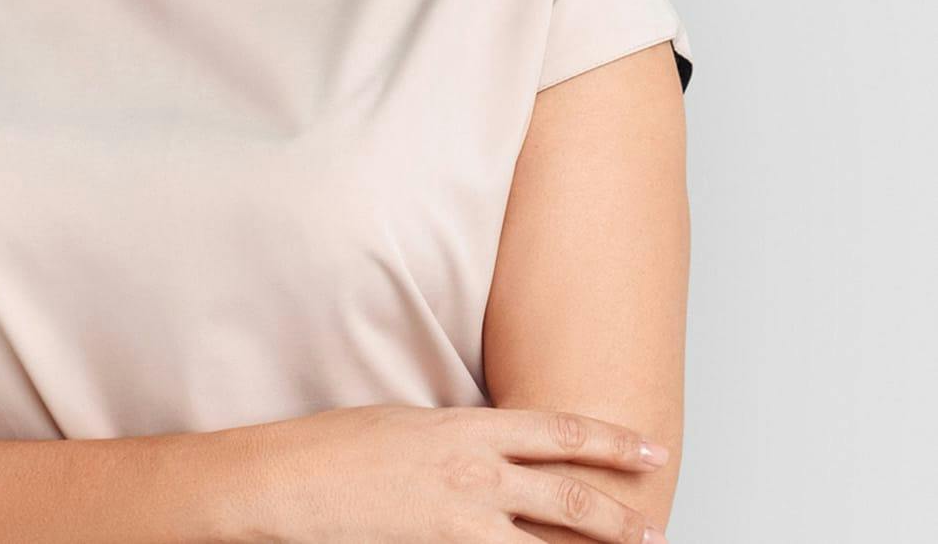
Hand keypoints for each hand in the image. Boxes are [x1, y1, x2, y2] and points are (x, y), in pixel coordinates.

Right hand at [241, 402, 669, 542]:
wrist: (294, 482)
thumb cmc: (342, 446)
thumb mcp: (413, 425)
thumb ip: (463, 441)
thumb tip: (495, 455)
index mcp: (469, 428)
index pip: (559, 432)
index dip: (612, 441)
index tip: (650, 449)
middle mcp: (476, 475)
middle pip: (570, 494)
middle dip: (620, 513)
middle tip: (655, 525)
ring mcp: (462, 524)